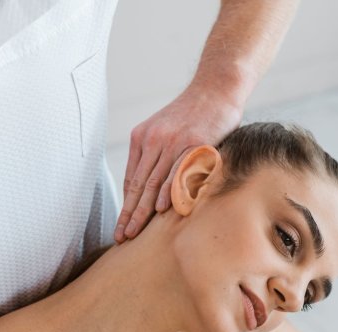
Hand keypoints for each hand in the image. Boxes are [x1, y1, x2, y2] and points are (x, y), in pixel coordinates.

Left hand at [115, 86, 241, 241]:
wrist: (216, 87)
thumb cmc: (195, 115)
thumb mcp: (167, 131)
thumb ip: (158, 157)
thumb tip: (153, 190)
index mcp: (141, 138)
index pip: (131, 180)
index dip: (125, 206)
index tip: (120, 228)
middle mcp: (153, 140)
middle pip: (137, 185)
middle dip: (129, 214)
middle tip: (121, 237)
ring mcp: (173, 141)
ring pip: (153, 181)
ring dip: (143, 210)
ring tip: (135, 231)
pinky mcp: (193, 142)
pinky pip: (178, 171)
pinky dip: (169, 190)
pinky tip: (161, 209)